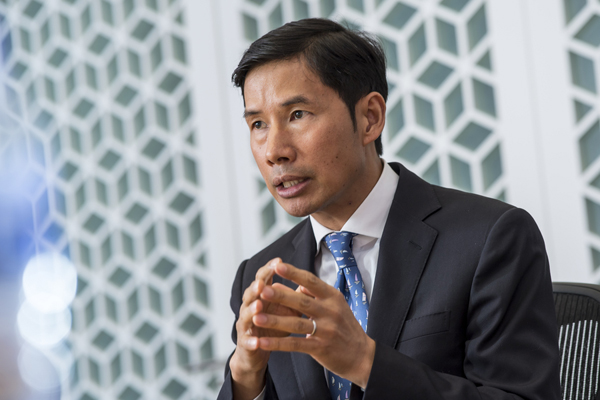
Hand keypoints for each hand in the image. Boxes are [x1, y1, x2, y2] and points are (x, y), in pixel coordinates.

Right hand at [230, 258, 301, 399]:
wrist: (257, 351)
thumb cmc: (274, 325)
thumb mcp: (286, 309)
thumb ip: (294, 296)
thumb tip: (310, 282)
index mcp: (261, 296)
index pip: (263, 278)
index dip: (269, 269)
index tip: (278, 261)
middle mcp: (250, 307)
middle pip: (251, 293)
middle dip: (256, 287)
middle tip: (262, 283)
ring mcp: (246, 324)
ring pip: (246, 315)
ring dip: (251, 310)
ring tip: (258, 306)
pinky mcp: (245, 343)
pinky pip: (247, 341)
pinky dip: (251, 341)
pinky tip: (256, 342)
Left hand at [253, 260, 375, 387]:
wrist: (362, 356)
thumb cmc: (344, 327)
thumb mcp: (335, 305)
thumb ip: (314, 294)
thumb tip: (294, 282)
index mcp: (332, 297)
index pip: (311, 281)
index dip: (293, 273)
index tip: (277, 266)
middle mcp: (330, 311)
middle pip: (301, 301)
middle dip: (280, 296)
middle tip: (261, 290)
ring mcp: (326, 330)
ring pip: (296, 323)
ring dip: (274, 321)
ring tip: (255, 317)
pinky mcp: (320, 348)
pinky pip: (295, 344)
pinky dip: (277, 343)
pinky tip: (262, 342)